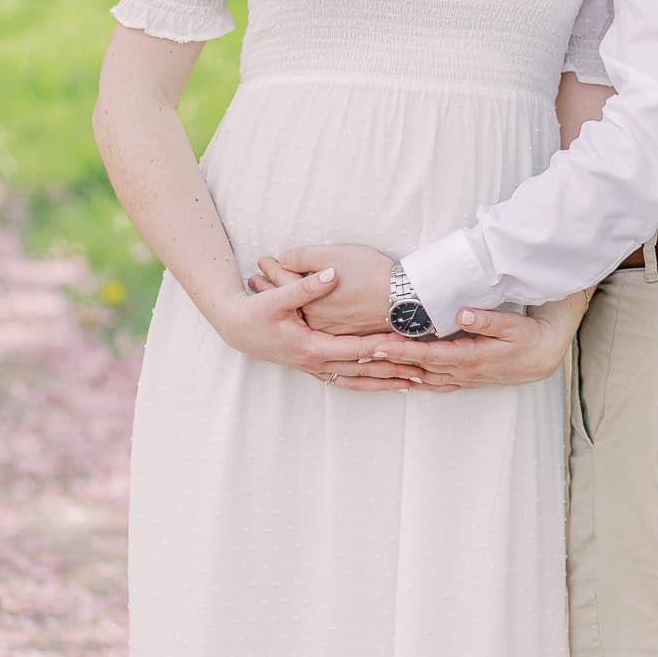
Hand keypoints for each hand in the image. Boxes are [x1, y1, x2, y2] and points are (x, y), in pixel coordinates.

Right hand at [217, 267, 440, 389]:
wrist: (234, 327)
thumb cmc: (253, 312)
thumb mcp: (275, 297)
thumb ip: (304, 285)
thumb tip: (331, 274)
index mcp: (309, 346)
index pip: (353, 349)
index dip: (379, 347)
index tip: (405, 345)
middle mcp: (314, 361)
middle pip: (360, 371)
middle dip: (391, 371)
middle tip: (423, 372)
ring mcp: (314, 367)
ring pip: (355, 380)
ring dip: (383, 382)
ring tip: (413, 383)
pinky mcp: (313, 365)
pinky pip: (345, 379)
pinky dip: (366, 382)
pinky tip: (382, 383)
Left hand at [249, 243, 395, 334]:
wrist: (403, 299)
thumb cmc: (370, 273)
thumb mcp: (335, 255)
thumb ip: (305, 257)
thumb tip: (283, 257)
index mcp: (309, 298)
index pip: (282, 278)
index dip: (271, 266)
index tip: (262, 259)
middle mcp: (313, 318)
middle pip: (285, 300)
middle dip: (269, 288)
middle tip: (255, 278)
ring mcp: (327, 331)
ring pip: (299, 315)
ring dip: (284, 305)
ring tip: (271, 294)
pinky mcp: (342, 336)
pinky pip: (316, 326)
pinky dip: (303, 317)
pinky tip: (303, 315)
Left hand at [335, 292, 588, 393]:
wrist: (545, 356)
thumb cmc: (528, 337)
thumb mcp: (512, 325)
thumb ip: (487, 319)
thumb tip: (462, 314)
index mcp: (469, 358)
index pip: (428, 354)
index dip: (402, 350)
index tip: (379, 345)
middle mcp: (461, 372)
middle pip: (417, 368)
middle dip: (389, 363)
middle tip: (361, 355)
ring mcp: (462, 378)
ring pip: (422, 379)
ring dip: (396, 374)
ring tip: (371, 368)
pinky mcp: (465, 378)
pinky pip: (433, 384)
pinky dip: (414, 382)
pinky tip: (399, 381)